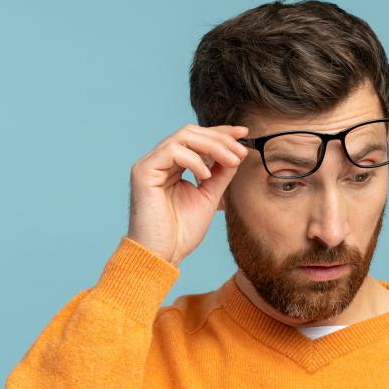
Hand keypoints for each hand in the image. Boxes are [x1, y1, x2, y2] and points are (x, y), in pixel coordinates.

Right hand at [127, 122, 250, 265]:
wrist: (162, 256)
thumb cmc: (180, 233)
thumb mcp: (208, 197)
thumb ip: (220, 174)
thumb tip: (237, 154)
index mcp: (172, 166)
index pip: (196, 139)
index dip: (220, 134)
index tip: (244, 134)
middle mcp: (159, 161)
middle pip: (190, 132)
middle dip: (219, 138)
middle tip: (241, 150)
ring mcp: (149, 165)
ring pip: (183, 137)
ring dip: (212, 146)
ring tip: (231, 161)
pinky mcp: (144, 172)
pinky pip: (172, 151)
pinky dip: (194, 160)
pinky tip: (207, 175)